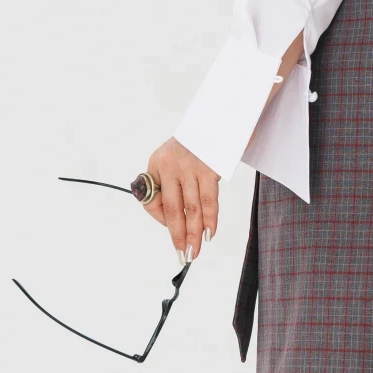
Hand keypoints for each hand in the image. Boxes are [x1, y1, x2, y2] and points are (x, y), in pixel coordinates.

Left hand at [142, 137, 219, 261]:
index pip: (152, 200)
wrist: (219, 117)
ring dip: (194, 233)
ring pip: (191, 209)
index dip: (161, 220)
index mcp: (157, 163)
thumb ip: (172, 184)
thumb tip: (174, 217)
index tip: (174, 233)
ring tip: (194, 251)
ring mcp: (190, 167)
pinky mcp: (209, 168)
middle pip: (172, 209)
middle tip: (182, 255)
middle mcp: (170, 166)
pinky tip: (209, 233)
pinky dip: (210, 219)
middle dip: (178, 236)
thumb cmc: (197, 143)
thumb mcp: (174, 158)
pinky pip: (209, 200)